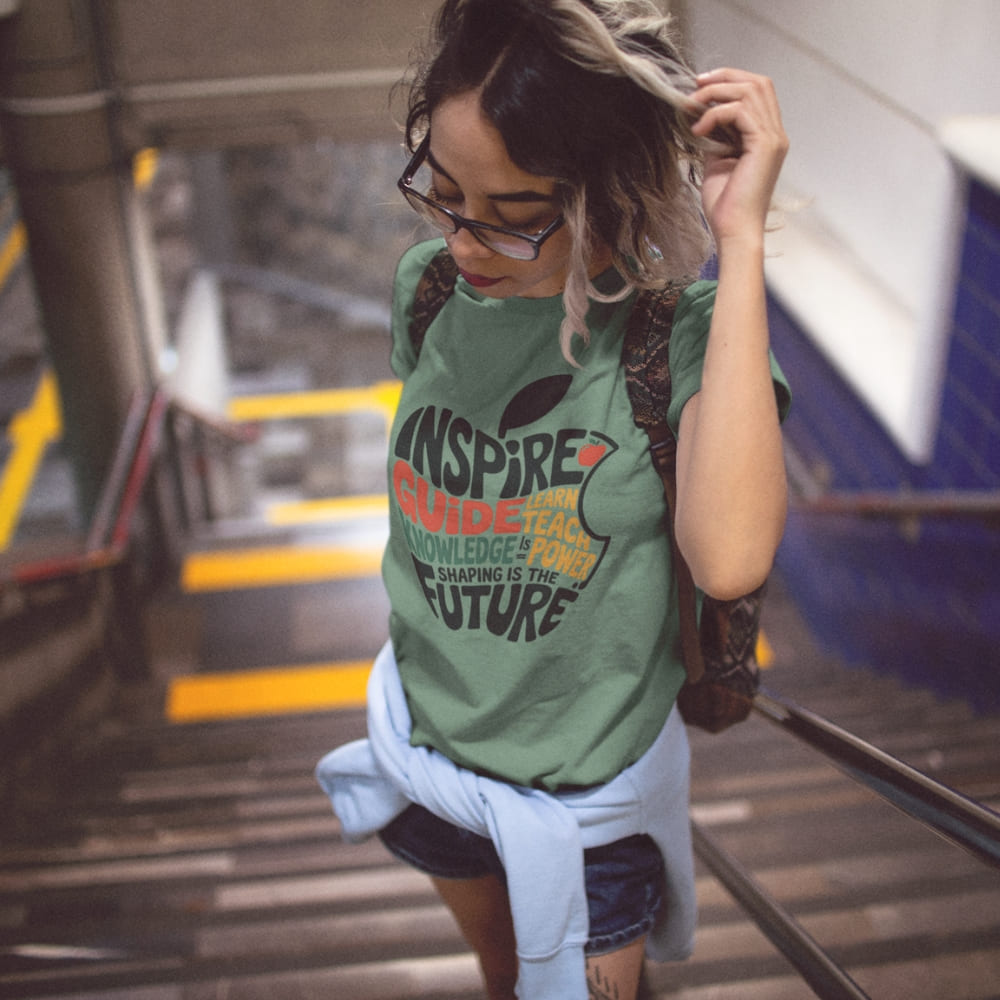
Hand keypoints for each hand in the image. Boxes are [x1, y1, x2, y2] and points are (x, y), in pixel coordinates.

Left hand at [689, 68, 788, 248]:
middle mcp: (776, 134)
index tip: (700, 85)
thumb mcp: (716, 161)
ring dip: (716, 93)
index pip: (757, 91)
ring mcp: (773, 138)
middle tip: (695, 86)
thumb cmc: (725, 205)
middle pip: (758, 82)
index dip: (730, 80)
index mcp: (766, 137)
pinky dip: (715, 114)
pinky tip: (698, 130)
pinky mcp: (764, 145)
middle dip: (724, 77)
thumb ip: (715, 136)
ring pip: (750, 91)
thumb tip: (701, 115)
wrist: (734, 231)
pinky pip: (740, 111)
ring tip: (692, 108)